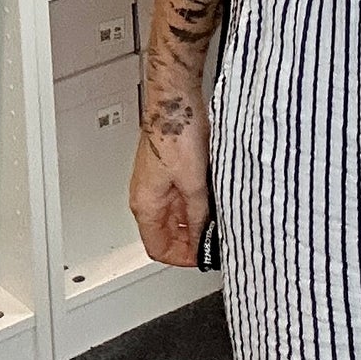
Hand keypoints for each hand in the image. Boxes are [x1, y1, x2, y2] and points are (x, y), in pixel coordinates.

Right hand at [130, 48, 210, 267]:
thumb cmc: (176, 134)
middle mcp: (146, 195)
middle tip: (212, 241)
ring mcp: (156, 182)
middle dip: (189, 240)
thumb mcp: (194, 184)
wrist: (175, 101)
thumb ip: (198, 214)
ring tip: (215, 221)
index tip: (201, 257)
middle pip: (164, 233)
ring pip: (173, 215)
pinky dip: (193, 204)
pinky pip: (178, 196)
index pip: (157, 248)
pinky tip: (211, 199)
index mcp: (145, 204)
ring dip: (192, 222)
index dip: (180, 257)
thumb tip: (203, 235)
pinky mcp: (167, 169)